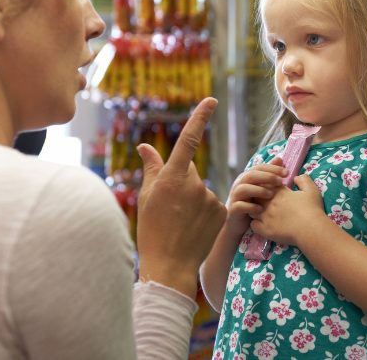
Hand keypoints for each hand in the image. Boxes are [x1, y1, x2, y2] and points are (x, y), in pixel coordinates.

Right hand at [135, 97, 225, 298]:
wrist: (170, 266)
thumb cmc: (151, 231)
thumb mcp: (146, 197)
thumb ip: (151, 168)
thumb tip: (144, 146)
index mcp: (172, 178)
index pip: (188, 140)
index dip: (200, 118)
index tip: (211, 100)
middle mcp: (194, 184)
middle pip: (189, 171)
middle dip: (180, 182)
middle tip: (169, 208)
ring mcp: (210, 198)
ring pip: (200, 190)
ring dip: (192, 201)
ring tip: (180, 223)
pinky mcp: (222, 212)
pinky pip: (212, 205)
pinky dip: (204, 213)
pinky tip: (194, 229)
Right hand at [225, 156, 285, 239]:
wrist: (239, 224)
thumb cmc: (254, 203)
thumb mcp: (263, 187)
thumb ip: (270, 173)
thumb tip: (280, 159)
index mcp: (247, 177)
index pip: (260, 167)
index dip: (273, 168)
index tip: (287, 172)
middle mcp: (239, 184)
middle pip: (251, 175)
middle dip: (267, 177)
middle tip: (281, 181)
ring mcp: (235, 196)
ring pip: (244, 188)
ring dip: (259, 190)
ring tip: (271, 194)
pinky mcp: (233, 209)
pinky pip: (240, 206)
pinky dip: (250, 207)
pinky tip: (261, 210)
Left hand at [251, 174, 326, 246]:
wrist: (311, 229)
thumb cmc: (312, 209)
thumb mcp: (311, 190)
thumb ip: (303, 180)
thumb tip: (296, 177)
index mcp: (279, 193)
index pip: (266, 185)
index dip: (267, 187)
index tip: (272, 191)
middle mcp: (269, 202)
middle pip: (256, 196)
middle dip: (259, 197)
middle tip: (265, 202)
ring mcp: (265, 216)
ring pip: (252, 210)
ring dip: (255, 210)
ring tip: (262, 213)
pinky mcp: (265, 229)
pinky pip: (253, 225)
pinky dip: (255, 224)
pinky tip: (262, 225)